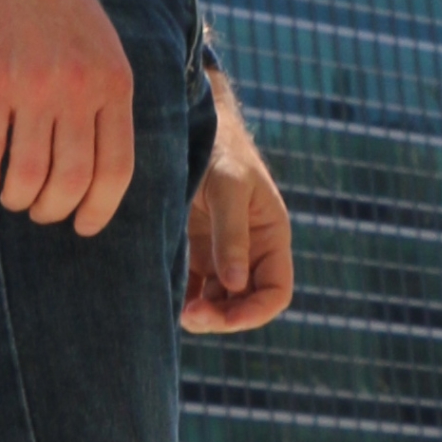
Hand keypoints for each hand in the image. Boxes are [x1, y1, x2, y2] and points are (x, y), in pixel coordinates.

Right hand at [0, 0, 136, 234]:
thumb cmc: (59, 0)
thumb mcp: (104, 47)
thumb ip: (106, 100)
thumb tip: (100, 170)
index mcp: (116, 84)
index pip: (116, 172)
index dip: (98, 210)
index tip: (81, 226)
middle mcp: (81, 89)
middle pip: (70, 182)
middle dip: (51, 210)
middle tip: (36, 211)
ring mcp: (36, 85)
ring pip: (28, 175)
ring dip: (16, 197)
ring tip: (8, 194)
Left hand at [182, 74, 293, 330]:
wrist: (191, 123)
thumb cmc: (220, 149)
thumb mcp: (230, 186)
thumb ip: (231, 235)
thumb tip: (233, 285)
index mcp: (270, 237)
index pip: (275, 292)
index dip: (255, 313)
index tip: (227, 318)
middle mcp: (249, 251)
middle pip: (244, 303)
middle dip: (223, 317)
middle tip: (192, 316)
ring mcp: (221, 252)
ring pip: (218, 300)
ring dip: (202, 312)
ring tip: (179, 312)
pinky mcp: (194, 249)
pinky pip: (193, 286)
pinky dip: (184, 298)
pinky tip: (166, 299)